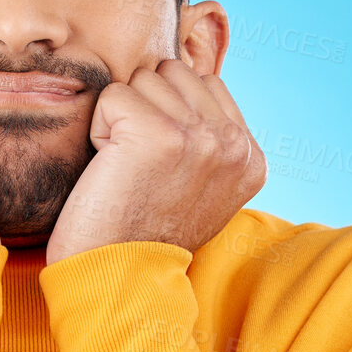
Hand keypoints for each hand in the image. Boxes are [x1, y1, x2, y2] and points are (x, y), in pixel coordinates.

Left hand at [45, 59, 266, 266]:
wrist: (118, 278)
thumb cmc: (145, 232)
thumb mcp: (203, 188)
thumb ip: (212, 139)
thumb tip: (194, 79)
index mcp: (252, 157)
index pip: (205, 82)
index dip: (168, 116)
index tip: (162, 170)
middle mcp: (234, 145)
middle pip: (173, 73)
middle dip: (146, 110)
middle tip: (140, 167)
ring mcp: (199, 137)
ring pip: (144, 79)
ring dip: (122, 119)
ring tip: (127, 169)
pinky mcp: (156, 134)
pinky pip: (113, 95)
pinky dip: (99, 130)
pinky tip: (110, 169)